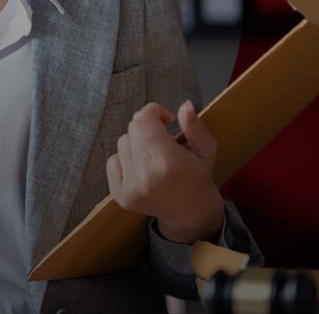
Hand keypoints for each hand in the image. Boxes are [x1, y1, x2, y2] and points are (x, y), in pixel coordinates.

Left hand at [105, 100, 224, 243]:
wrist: (189, 212)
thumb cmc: (197, 175)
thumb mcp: (206, 149)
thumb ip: (195, 126)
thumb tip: (184, 106)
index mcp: (168, 162)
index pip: (143, 119)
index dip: (154, 111)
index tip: (166, 119)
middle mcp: (146, 176)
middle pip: (133, 128)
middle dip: (147, 127)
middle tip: (162, 139)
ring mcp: (130, 188)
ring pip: (122, 142)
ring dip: (136, 143)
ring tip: (153, 156)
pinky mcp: (119, 195)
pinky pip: (112, 160)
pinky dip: (125, 159)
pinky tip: (142, 168)